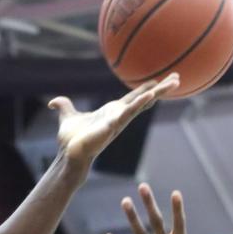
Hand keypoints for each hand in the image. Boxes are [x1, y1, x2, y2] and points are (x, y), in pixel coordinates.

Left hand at [50, 75, 178, 173]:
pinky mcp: (112, 125)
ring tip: (175, 82)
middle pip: (145, 99)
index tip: (160, 80)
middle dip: (161, 88)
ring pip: (142, 103)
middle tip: (178, 78)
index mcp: (112, 112)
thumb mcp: (67, 117)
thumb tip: (53, 102)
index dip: (147, 89)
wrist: (68, 155)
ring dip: (158, 92)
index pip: (134, 97)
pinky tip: (151, 95)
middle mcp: (119, 116)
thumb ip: (63, 107)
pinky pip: (129, 112)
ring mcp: (118, 120)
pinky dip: (140, 103)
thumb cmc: (70, 141)